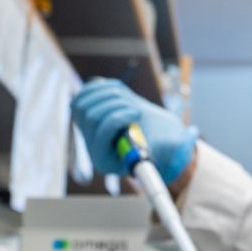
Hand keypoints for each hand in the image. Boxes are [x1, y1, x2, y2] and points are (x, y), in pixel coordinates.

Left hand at [71, 78, 198, 182]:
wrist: (153, 132)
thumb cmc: (162, 141)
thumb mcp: (169, 147)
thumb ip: (167, 147)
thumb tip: (159, 144)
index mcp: (107, 162)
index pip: (102, 133)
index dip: (118, 118)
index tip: (138, 113)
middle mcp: (91, 147)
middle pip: (91, 115)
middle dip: (116, 105)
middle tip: (135, 107)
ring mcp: (85, 131)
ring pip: (84, 104)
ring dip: (110, 95)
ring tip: (129, 101)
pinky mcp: (85, 115)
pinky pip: (82, 96)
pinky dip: (99, 88)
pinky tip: (116, 91)